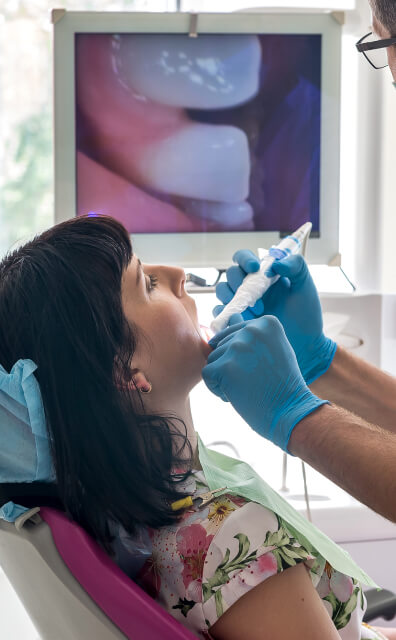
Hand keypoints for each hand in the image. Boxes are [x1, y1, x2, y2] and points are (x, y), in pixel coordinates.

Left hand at [202, 316, 327, 450]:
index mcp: (266, 322)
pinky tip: (237, 394)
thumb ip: (252, 335)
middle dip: (232, 366)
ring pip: (213, 360)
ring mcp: (237, 347)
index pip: (235, 334)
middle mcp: (251, 330)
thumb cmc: (282, 384)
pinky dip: (217, 388)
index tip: (262, 369)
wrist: (290, 411)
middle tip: (256, 380)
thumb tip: (229, 319)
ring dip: (225, 378)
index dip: (243, 357)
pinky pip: (207, 374)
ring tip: (248, 387)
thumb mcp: (273, 349)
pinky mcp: (224, 366)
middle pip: (222, 346)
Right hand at [214, 251, 335, 384]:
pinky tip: (241, 321)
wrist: (304, 346)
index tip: (255, 268)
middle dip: (239, 282)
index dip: (245, 259)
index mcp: (263, 274)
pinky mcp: (234, 321)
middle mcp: (249, 287)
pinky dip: (225, 314)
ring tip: (254, 313)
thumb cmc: (306, 315)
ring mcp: (240, 304)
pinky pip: (219, 313)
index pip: (244, 258)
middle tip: (258, 300)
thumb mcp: (305, 286)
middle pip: (231, 273)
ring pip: (222, 291)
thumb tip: (275, 263)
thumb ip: (296, 266)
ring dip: (232, 297)